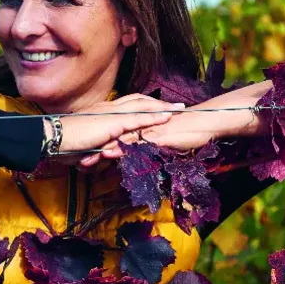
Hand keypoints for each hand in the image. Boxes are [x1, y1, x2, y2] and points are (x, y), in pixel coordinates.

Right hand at [45, 94, 183, 168]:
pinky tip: (167, 117)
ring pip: (143, 106)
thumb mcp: (86, 143)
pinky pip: (139, 118)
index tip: (157, 107)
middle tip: (176, 105)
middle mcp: (109, 108)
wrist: (55, 137)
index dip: (144, 105)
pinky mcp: (115, 122)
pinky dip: (154, 116)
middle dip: (158, 103)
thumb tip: (105, 153)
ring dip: (162, 107)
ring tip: (179, 109)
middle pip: (139, 100)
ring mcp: (112, 113)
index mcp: (102, 111)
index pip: (127, 104)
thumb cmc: (65, 142)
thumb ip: (99, 145)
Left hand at [78, 80, 274, 166]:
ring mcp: (149, 129)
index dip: (100, 143)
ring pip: (121, 140)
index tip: (83, 153)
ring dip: (104, 151)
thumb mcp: (165, 140)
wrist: (207, 122)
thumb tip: (140, 153)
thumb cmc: (188, 131)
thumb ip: (151, 143)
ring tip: (86, 161)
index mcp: (142, 124)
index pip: (117, 134)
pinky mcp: (158, 135)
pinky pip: (137, 143)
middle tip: (77, 159)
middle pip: (113, 136)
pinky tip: (111, 156)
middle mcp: (142, 125)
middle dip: (96, 148)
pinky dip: (123, 149)